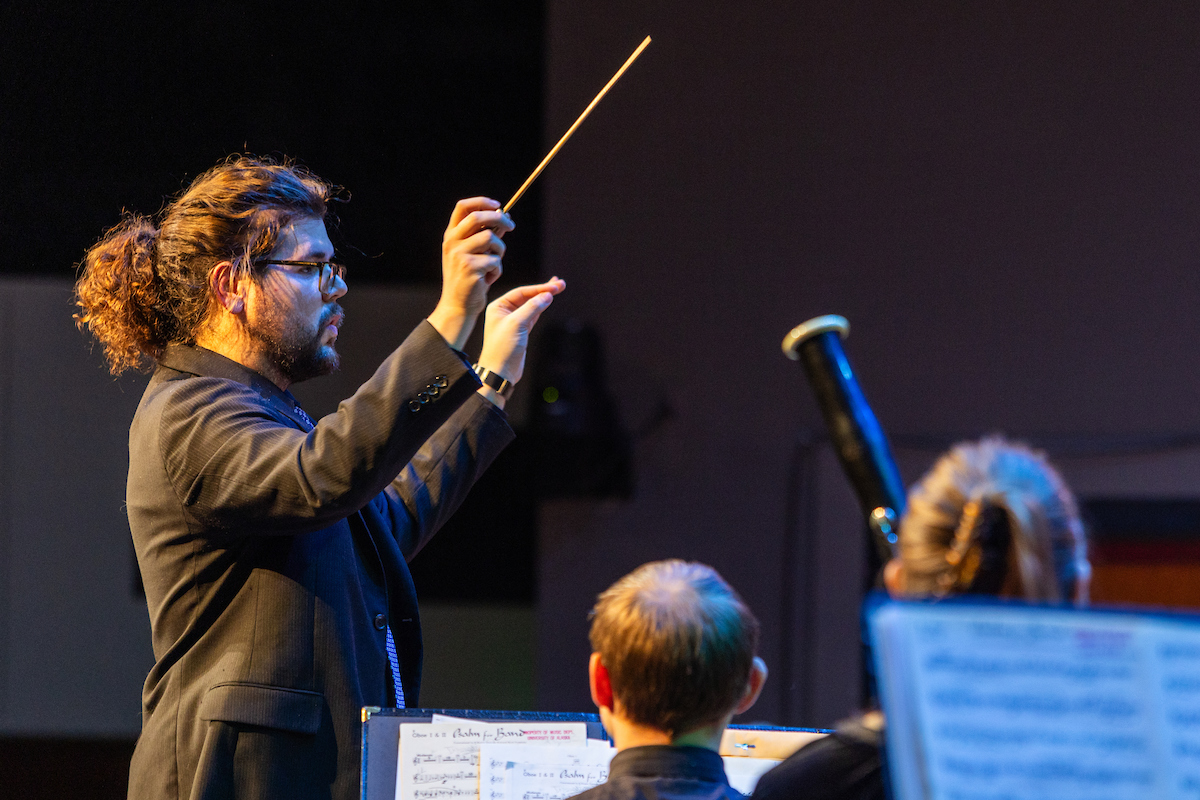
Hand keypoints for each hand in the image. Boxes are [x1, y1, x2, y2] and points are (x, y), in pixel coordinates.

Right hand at [427, 197, 514, 349]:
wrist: (458, 305)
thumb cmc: (469, 278)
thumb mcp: (474, 253)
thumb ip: (486, 234)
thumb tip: (505, 216)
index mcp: (451, 235)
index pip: (462, 206)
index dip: (481, 202)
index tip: (497, 205)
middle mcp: (452, 242)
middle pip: (478, 217)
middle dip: (499, 219)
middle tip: (511, 226)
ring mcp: (459, 254)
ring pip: (491, 239)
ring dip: (500, 250)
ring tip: (495, 263)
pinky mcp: (469, 268)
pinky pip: (494, 260)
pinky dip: (497, 269)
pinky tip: (489, 278)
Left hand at [477, 278, 565, 386]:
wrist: (500, 372)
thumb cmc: (502, 348)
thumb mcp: (516, 324)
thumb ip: (532, 308)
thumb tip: (547, 295)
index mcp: (499, 306)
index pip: (522, 292)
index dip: (540, 288)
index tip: (555, 286)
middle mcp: (504, 312)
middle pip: (528, 296)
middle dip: (544, 290)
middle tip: (561, 284)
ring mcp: (513, 321)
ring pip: (532, 305)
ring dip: (544, 297)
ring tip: (557, 288)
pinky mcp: (521, 331)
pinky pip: (533, 315)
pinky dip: (541, 309)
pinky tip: (548, 301)